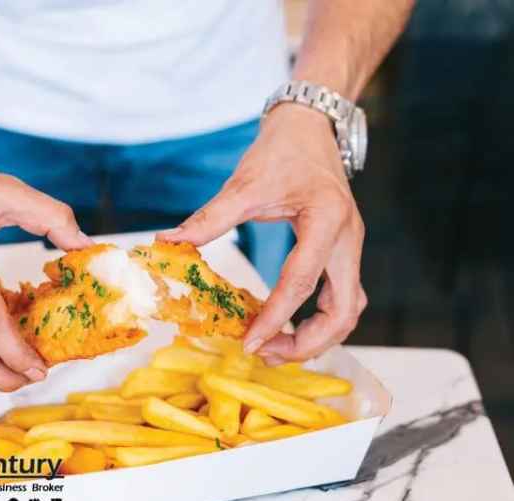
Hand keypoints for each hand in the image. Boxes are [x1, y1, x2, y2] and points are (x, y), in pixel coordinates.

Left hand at [158, 104, 366, 363]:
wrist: (310, 128)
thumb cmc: (281, 150)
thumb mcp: (244, 183)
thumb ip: (210, 219)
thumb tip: (169, 242)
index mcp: (326, 220)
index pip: (302, 281)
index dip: (276, 317)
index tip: (250, 343)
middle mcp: (348, 239)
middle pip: (344, 310)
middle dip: (308, 342)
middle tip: (268, 354)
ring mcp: (350, 247)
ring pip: (350, 309)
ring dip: (319, 336)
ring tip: (277, 348)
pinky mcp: (344, 251)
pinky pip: (342, 297)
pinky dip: (320, 320)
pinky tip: (290, 326)